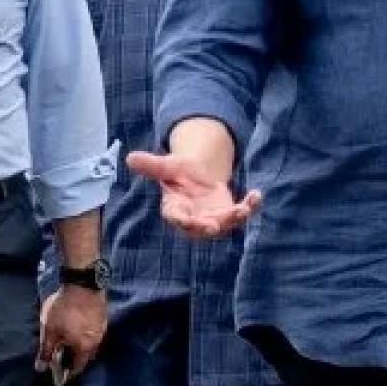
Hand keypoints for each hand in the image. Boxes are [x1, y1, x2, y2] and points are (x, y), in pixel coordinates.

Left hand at [38, 286, 107, 377]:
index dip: (68, 372)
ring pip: (91, 343)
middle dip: (75, 358)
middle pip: (86, 356)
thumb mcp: (49, 330)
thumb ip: (46, 350)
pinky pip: (94, 332)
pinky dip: (85, 333)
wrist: (83, 283)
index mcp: (84, 347)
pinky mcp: (103, 316)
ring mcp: (102, 328)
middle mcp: (97, 341)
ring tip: (68, 339)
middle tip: (62, 354)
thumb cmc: (64, 309)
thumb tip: (41, 368)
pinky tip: (77, 327)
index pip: (78, 367)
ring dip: (80, 344)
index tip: (59, 373)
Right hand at [127, 145, 260, 238]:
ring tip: (244, 209)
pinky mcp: (228, 214)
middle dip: (208, 226)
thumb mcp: (166, 165)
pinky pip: (239, 214)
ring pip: (223, 224)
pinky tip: (256, 195)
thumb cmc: (178, 172)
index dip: (181, 219)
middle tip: (216, 225)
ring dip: (234, 218)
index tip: (187, 220)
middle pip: (200, 227)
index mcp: (174, 208)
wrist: (198, 175)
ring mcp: (211, 218)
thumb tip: (130, 158)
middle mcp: (193, 218)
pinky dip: (249, 206)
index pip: (175, 217)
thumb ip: (151, 165)